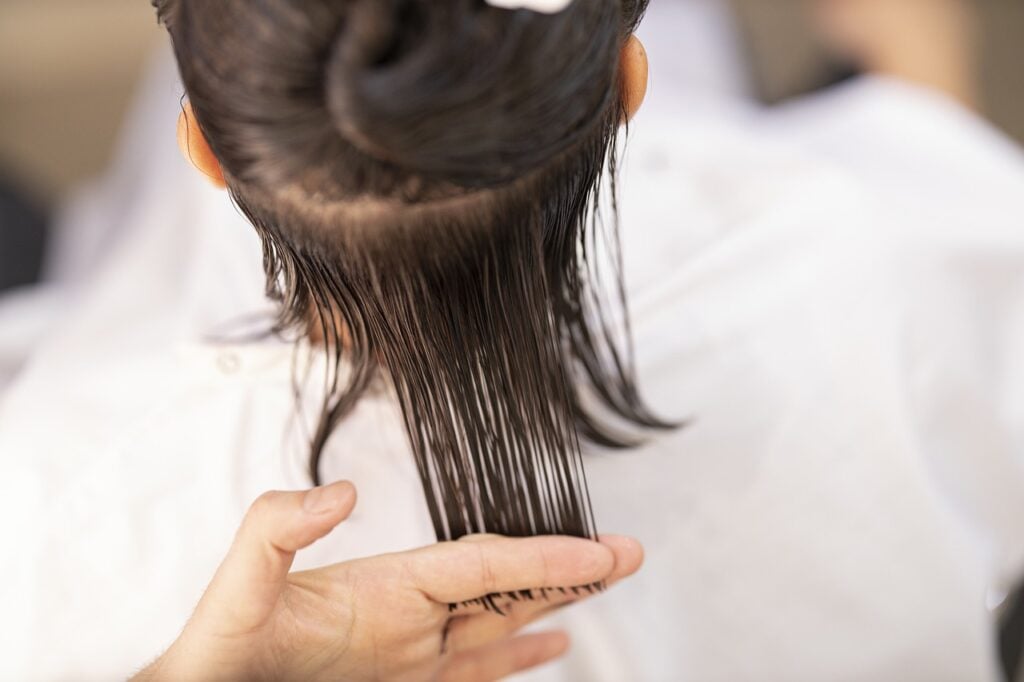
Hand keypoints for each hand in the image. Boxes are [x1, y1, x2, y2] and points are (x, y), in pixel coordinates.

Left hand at [135, 481, 642, 680]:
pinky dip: (522, 654)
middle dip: (569, 568)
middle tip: (627, 552)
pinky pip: (480, 669)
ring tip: (608, 581)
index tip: (595, 551)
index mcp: (389, 582)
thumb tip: (343, 491)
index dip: (540, 558)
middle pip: (508, 583)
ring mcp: (416, 649)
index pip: (483, 564)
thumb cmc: (219, 649)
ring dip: (558, 602)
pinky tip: (554, 644)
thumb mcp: (242, 583)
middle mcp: (413, 610)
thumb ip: (280, 527)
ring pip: (505, 620)